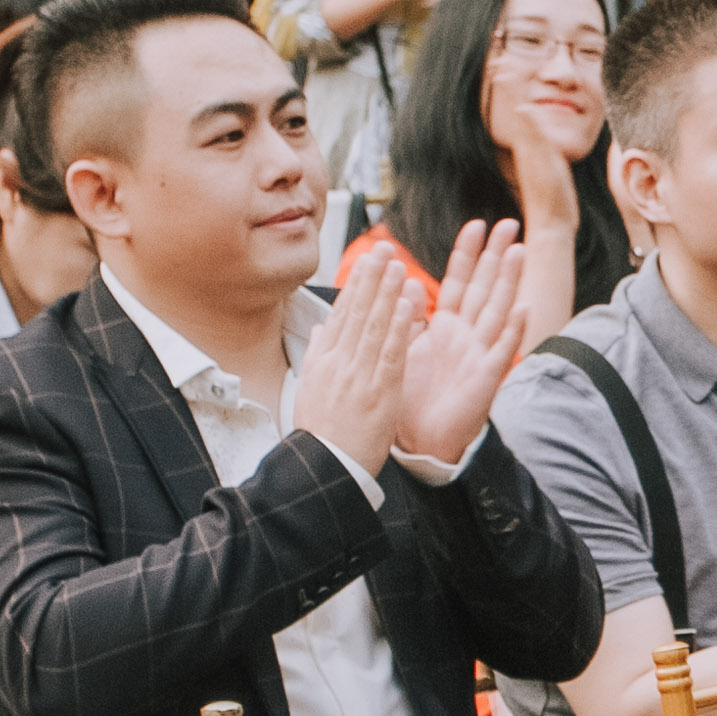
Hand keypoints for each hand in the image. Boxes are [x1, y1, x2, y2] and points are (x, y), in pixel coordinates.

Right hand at [291, 239, 423, 477]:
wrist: (327, 467)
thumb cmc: (322, 434)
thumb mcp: (310, 390)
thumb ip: (318, 355)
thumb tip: (323, 327)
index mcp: (323, 361)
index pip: (342, 314)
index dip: (357, 284)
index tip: (368, 260)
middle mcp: (339, 363)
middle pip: (357, 312)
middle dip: (372, 278)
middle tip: (384, 248)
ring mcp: (358, 376)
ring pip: (374, 327)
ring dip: (386, 293)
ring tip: (397, 265)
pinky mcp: (379, 393)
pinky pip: (390, 354)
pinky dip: (398, 328)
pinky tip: (406, 305)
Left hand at [391, 218, 531, 471]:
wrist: (422, 441)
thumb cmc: (415, 399)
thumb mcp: (403, 349)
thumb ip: (406, 318)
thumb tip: (406, 283)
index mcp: (446, 327)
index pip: (459, 282)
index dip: (467, 254)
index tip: (475, 225)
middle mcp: (467, 336)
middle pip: (485, 287)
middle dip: (497, 256)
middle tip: (509, 224)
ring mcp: (480, 354)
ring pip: (497, 309)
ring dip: (509, 281)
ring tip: (520, 251)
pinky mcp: (486, 377)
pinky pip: (502, 350)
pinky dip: (513, 329)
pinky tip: (523, 308)